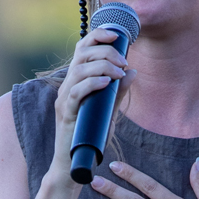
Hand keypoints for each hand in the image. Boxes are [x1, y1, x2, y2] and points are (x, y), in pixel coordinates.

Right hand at [49, 29, 136, 187]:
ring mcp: (65, 98)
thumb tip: (133, 72)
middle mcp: (68, 85)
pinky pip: (76, 92)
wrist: (75, 162)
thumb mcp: (108, 110)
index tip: (118, 35)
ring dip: (102, 66)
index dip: (98, 36)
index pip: (83, 49)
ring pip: (79, 70)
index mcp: (76, 80)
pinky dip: (92, 83)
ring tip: (119, 73)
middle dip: (105, 52)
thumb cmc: (90, 136)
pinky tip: (107, 83)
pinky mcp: (66, 113)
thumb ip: (119, 92)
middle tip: (124, 62)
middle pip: (81, 54)